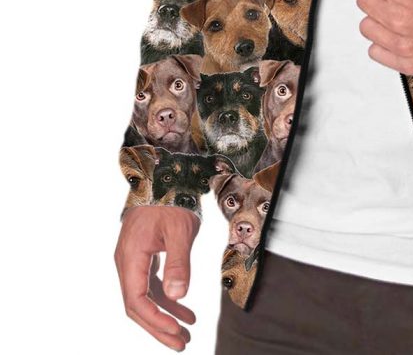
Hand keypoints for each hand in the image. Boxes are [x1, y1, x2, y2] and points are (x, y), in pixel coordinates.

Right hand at [115, 205, 199, 350]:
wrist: (164, 174)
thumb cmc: (172, 199)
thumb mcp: (180, 229)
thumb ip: (178, 262)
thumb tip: (177, 295)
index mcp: (130, 257)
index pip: (137, 301)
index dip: (155, 320)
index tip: (176, 332)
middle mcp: (127, 262)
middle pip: (138, 305)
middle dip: (159, 327)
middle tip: (182, 344)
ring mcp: (134, 259)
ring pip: (145, 297)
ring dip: (164, 316)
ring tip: (187, 332)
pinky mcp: (144, 255)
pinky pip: (152, 284)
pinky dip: (167, 298)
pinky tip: (184, 310)